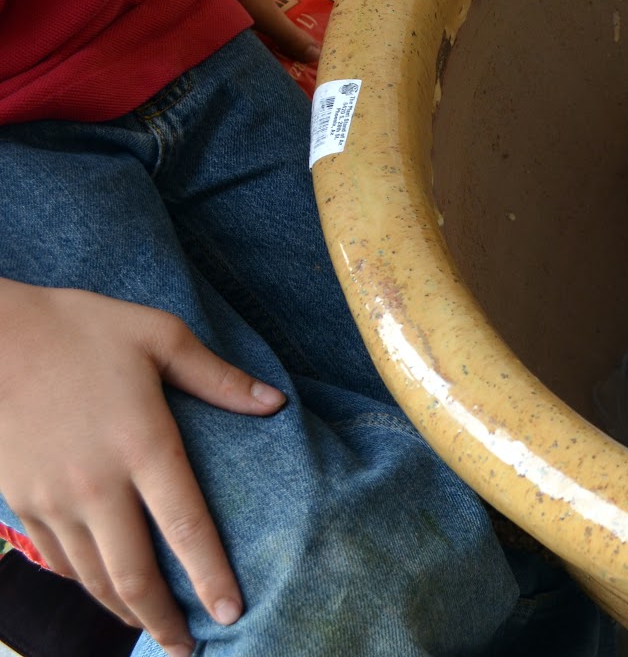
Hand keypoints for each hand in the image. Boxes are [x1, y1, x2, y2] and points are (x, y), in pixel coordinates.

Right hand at [0, 279, 286, 655]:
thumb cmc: (80, 328)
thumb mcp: (159, 335)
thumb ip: (218, 378)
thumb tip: (276, 403)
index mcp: (143, 445)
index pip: (186, 528)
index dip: (211, 577)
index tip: (231, 613)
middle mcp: (97, 484)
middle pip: (134, 573)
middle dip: (164, 619)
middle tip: (189, 648)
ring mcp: (52, 498)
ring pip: (91, 576)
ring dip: (124, 609)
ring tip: (152, 627)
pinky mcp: (20, 500)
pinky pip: (58, 557)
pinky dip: (84, 583)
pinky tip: (103, 590)